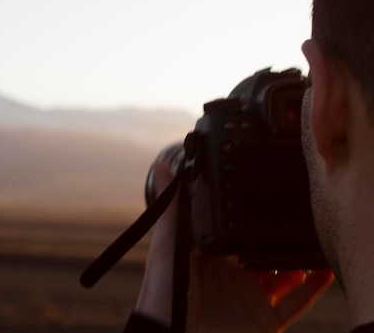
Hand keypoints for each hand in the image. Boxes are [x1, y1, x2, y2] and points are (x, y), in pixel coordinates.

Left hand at [134, 150, 333, 332]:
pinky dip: (312, 289)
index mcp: (210, 257)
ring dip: (296, 259)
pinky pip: (296, 304)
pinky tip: (322, 269)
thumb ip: (172, 207)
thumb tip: (162, 166)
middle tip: (290, 212)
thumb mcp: (167, 244)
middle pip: (261, 252)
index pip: (233, 232)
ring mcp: (250, 298)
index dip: (246, 216)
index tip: (261, 193)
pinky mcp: (265, 319)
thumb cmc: (163, 292)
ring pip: (282, 275)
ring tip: (306, 236)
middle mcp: (232, 276)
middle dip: (274, 235)